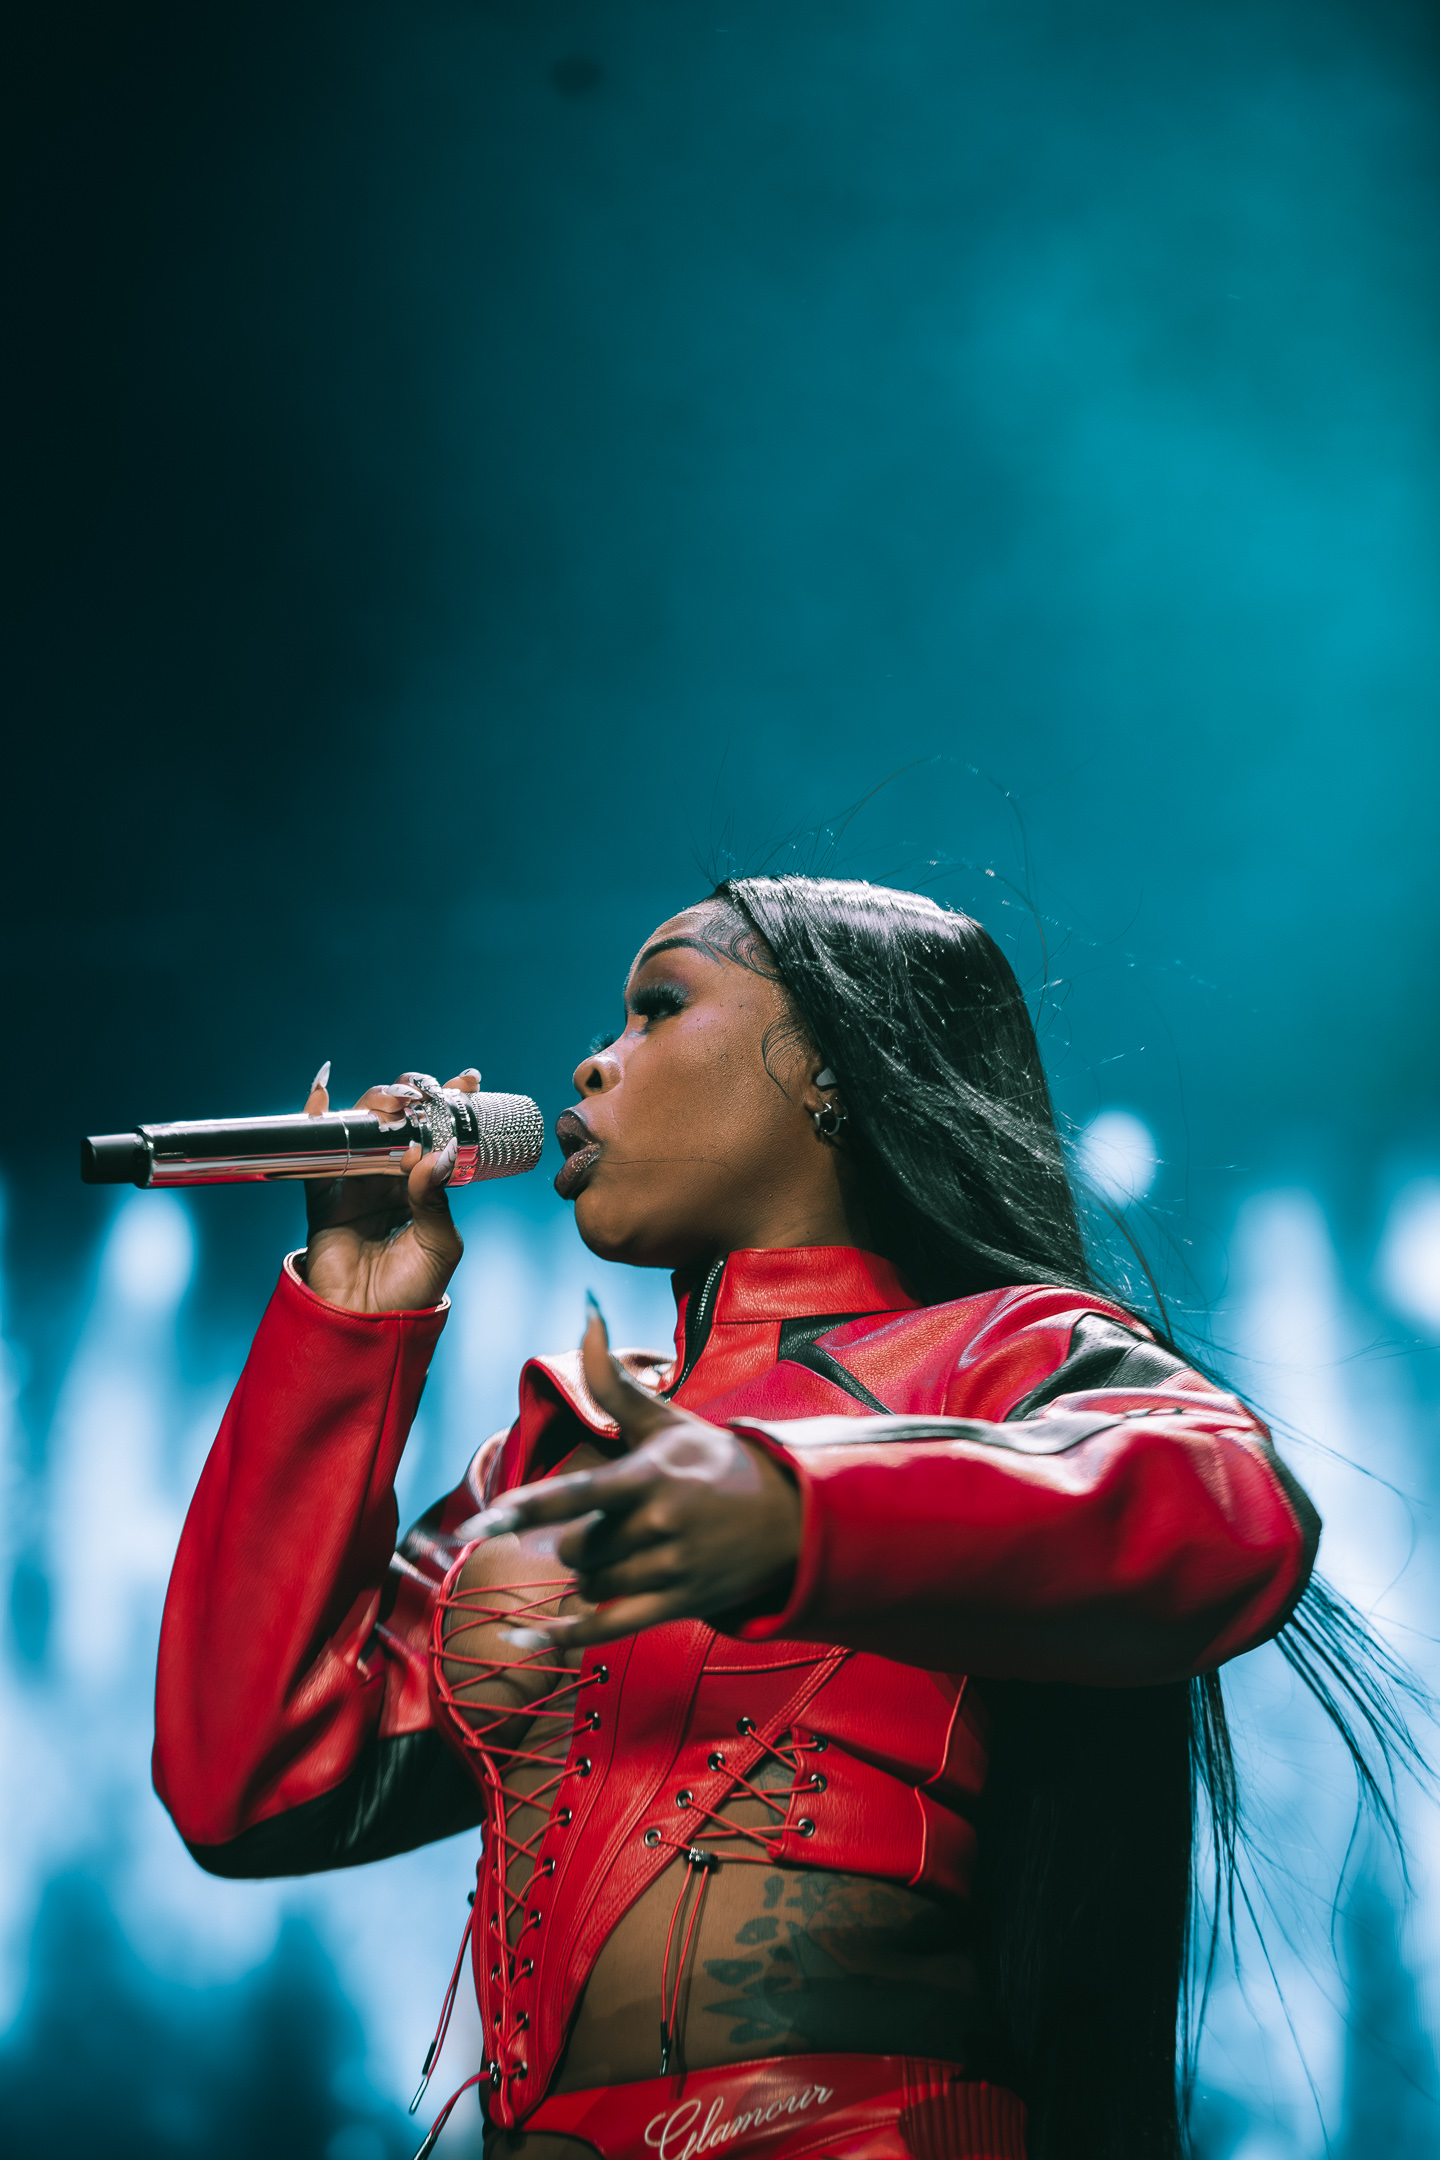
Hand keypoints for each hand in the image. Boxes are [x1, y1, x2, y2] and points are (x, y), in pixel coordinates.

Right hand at [299, 1062, 479, 1313]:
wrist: (369, 1324)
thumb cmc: (412, 1290)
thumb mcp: (440, 1245)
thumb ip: (436, 1201)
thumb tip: (436, 1156)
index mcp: (425, 1188)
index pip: (439, 1137)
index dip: (451, 1107)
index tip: (466, 1081)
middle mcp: (391, 1180)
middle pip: (398, 1125)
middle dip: (409, 1100)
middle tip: (420, 1092)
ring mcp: (357, 1185)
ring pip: (361, 1131)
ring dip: (372, 1107)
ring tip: (390, 1100)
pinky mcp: (324, 1196)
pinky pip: (316, 1156)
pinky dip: (315, 1124)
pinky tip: (320, 1097)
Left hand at [460, 1303, 802, 1645]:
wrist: (788, 1518)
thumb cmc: (712, 1463)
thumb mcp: (666, 1421)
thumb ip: (613, 1378)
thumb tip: (585, 1310)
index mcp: (650, 1476)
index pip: (578, 1495)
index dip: (524, 1509)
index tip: (477, 1523)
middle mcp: (660, 1525)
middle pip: (578, 1548)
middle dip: (577, 1541)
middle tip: (611, 1522)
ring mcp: (671, 1569)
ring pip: (592, 1585)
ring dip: (591, 1573)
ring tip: (627, 1551)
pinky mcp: (678, 1603)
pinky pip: (608, 1627)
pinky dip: (564, 1637)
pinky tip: (522, 1642)